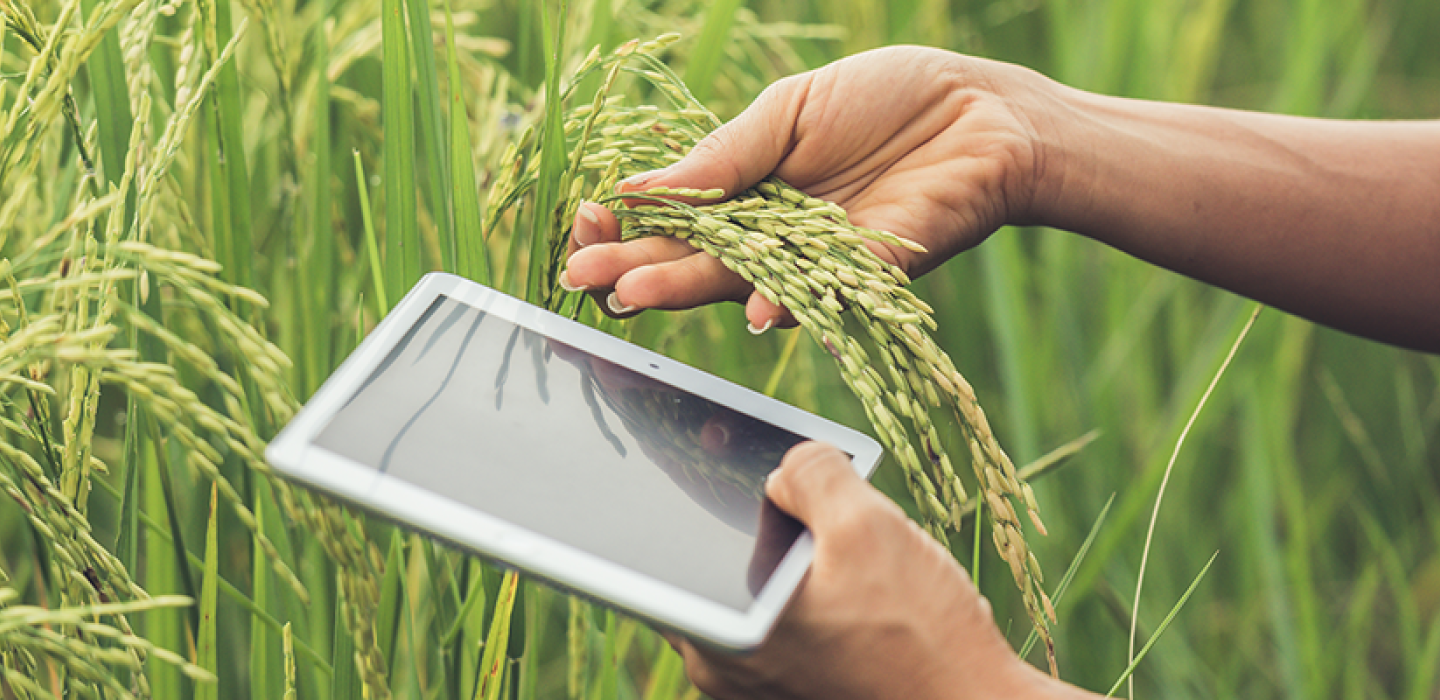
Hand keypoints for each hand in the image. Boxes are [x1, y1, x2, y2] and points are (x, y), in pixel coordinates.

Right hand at [561, 46, 1060, 331]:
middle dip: (636, 267)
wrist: (984, 110)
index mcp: (749, 192)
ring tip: (634, 292)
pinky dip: (793, 300)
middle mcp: (776, 238)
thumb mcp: (789, 111)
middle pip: (695, 259)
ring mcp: (820, 262)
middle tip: (582, 277)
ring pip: (745, 282)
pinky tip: (755, 306)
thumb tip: (636, 188)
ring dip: (689, 289)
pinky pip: (827, 292)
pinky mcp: (873, 274)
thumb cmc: (888, 98)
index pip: (673, 220)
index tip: (587, 223)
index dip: (628, 225)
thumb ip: (723, 156)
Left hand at [667, 441, 1084, 699]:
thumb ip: (811, 473)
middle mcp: (721, 673)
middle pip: (713, 571)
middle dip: (754, 530)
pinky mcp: (792, 699)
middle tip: (803, 503)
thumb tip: (783, 465)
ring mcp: (755, 694)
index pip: (659, 557)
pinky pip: (783, 634)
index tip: (686, 468)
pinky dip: (810, 604)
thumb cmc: (922, 637)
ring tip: (853, 556)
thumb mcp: (869, 526)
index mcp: (720, 634)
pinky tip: (866, 594)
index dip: (676, 503)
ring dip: (791, 568)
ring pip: (754, 600)